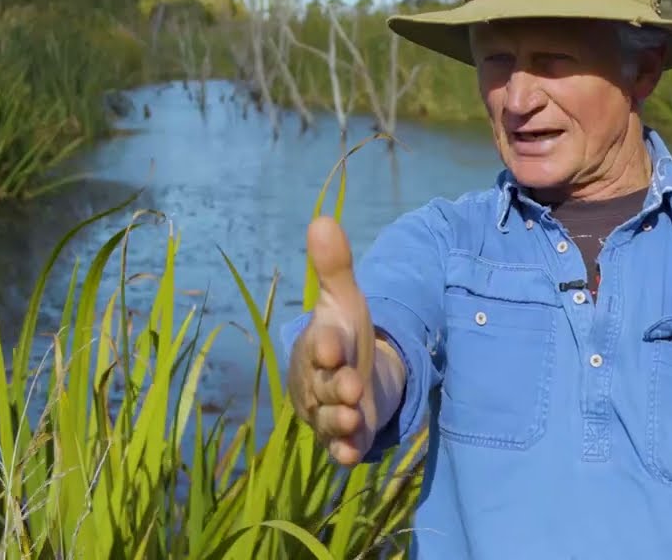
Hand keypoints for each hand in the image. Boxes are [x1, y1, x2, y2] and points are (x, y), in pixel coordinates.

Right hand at [288, 216, 378, 465]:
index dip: (326, 346)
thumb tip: (322, 219)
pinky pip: (339, 447)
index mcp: (318, 347)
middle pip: (323, 386)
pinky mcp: (345, 437)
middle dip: (335, 385)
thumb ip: (335, 267)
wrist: (353, 376)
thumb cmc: (345, 336)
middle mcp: (319, 382)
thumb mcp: (345, 301)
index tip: (333, 344)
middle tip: (350, 383)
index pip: (319, 346)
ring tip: (353, 414)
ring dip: (339, 419)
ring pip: (329, 419)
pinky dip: (343, 450)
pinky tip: (350, 454)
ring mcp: (330, 412)